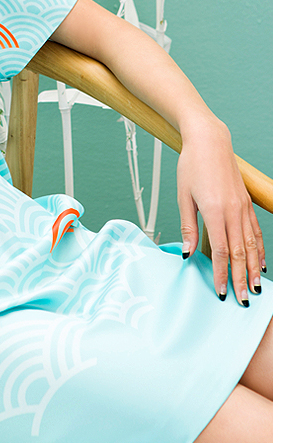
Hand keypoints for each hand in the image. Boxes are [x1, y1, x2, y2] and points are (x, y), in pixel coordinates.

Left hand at [176, 118, 264, 305]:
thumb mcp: (183, 196)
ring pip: (251, 245)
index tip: (221, 292)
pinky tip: (260, 263)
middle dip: (240, 279)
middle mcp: (232, 211)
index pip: (219, 251)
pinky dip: (259, 249)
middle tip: (243, 300)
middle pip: (239, 253)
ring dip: (253, 269)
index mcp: (214, 211)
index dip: (220, 274)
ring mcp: (243, 207)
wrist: (209, 142)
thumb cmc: (192, 166)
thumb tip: (186, 253)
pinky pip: (256, 231)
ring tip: (255, 288)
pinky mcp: (246, 203)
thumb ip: (187, 226)